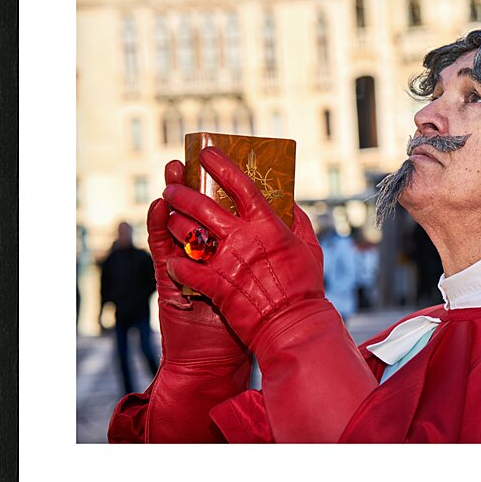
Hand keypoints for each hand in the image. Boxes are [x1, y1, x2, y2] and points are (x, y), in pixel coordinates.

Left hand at [161, 147, 376, 442]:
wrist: (292, 328)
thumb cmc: (305, 290)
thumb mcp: (310, 250)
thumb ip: (299, 223)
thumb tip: (290, 204)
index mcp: (267, 225)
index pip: (240, 184)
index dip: (221, 165)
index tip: (206, 153)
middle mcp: (243, 238)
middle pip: (203, 204)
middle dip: (182, 192)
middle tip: (172, 188)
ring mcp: (225, 262)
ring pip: (187, 233)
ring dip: (174, 223)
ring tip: (170, 218)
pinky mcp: (212, 286)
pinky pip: (184, 268)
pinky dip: (178, 263)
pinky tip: (175, 262)